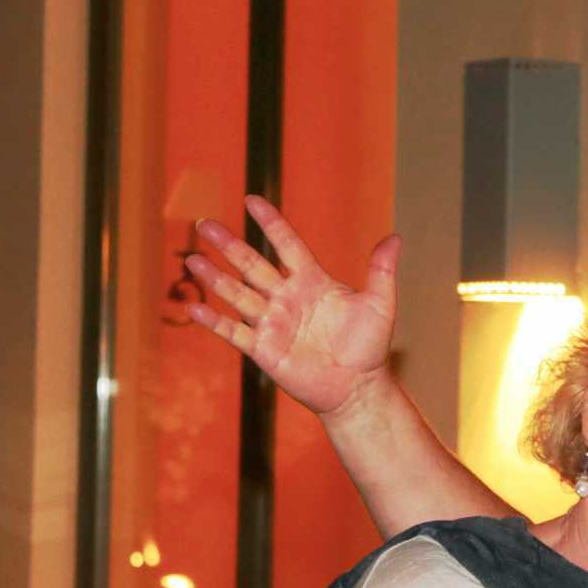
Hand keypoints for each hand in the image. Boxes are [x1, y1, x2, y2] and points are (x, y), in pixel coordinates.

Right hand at [185, 196, 398, 417]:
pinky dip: (214, 321)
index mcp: (312, 280)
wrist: (358, 387)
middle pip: (252, 264)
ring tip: (192, 259)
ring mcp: (272, 322)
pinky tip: (194, 308)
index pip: (287, 244)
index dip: (270, 223)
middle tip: (204, 223)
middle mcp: (287, 297)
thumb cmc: (370, 346)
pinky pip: (234, 332)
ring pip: (237, 294)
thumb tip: (395, 237)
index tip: (252, 200)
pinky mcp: (264, 348)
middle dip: (228, 244)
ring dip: (214, 278)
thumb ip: (382, 271)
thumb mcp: (380, 305)